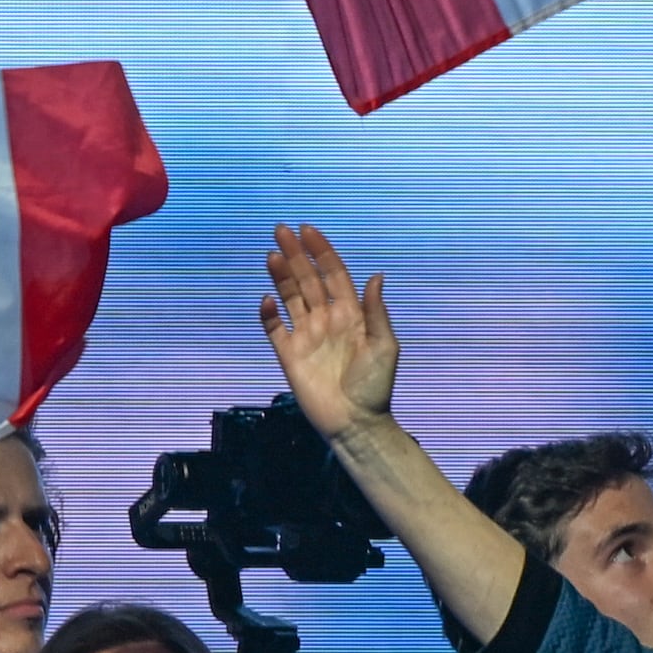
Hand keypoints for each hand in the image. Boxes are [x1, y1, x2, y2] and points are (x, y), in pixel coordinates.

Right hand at [259, 225, 401, 442]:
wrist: (355, 422)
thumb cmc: (375, 385)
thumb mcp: (384, 346)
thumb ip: (375, 311)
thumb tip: (376, 275)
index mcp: (350, 314)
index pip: (333, 274)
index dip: (321, 252)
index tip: (308, 231)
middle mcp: (326, 319)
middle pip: (308, 279)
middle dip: (296, 254)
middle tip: (281, 230)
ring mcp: (306, 335)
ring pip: (290, 297)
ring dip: (281, 276)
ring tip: (272, 254)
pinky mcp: (289, 355)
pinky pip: (274, 329)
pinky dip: (269, 314)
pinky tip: (268, 298)